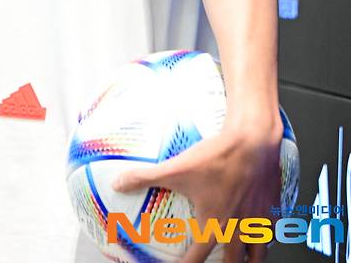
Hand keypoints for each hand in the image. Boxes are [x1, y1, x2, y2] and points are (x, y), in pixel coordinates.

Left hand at [111, 118, 281, 260]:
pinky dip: (267, 236)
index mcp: (214, 225)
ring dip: (250, 260)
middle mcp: (237, 229)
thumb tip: (119, 183)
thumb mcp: (176, 167)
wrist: (253, 141)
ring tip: (245, 261)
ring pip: (258, 253)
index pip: (197, 260)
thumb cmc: (216, 157)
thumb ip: (145, 176)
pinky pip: (272, 230)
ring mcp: (258, 220)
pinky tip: (263, 229)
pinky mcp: (272, 206)